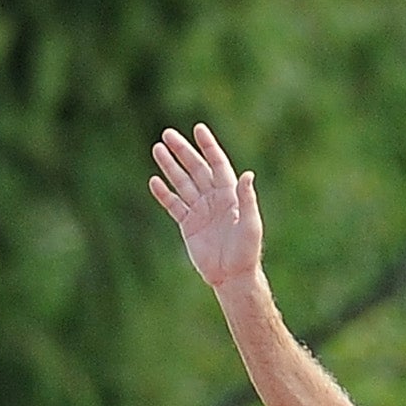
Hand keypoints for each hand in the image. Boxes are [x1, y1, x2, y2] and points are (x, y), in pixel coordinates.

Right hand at [149, 123, 262, 289]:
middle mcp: (214, 199)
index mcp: (230, 195)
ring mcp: (200, 211)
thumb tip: (247, 174)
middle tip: (167, 134)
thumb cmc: (247, 251)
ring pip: (182, 183)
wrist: (232, 276)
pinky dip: (164, 194)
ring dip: (170, 167)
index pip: (217, 164)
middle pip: (196, 169)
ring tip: (157, 149)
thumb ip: (247, 199)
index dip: (208, 147)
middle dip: (182, 151)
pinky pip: (174, 205)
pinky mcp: (188, 225)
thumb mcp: (251, 224)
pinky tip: (154, 181)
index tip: (198, 129)